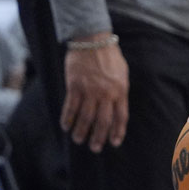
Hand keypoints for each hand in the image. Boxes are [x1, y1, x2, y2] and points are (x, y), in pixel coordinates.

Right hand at [62, 37, 128, 151]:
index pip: (121, 116)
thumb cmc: (110, 57)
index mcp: (121, 90)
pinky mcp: (74, 86)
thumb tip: (117, 109)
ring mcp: (90, 90)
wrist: (94, 41)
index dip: (117, 131)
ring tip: (78, 140)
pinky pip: (71, 107)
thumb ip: (120, 92)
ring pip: (85, 117)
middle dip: (98, 137)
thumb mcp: (122, 74)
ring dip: (81, 131)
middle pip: (102, 121)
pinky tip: (66, 126)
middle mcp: (106, 93)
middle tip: (95, 148)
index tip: (114, 142)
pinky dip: (67, 119)